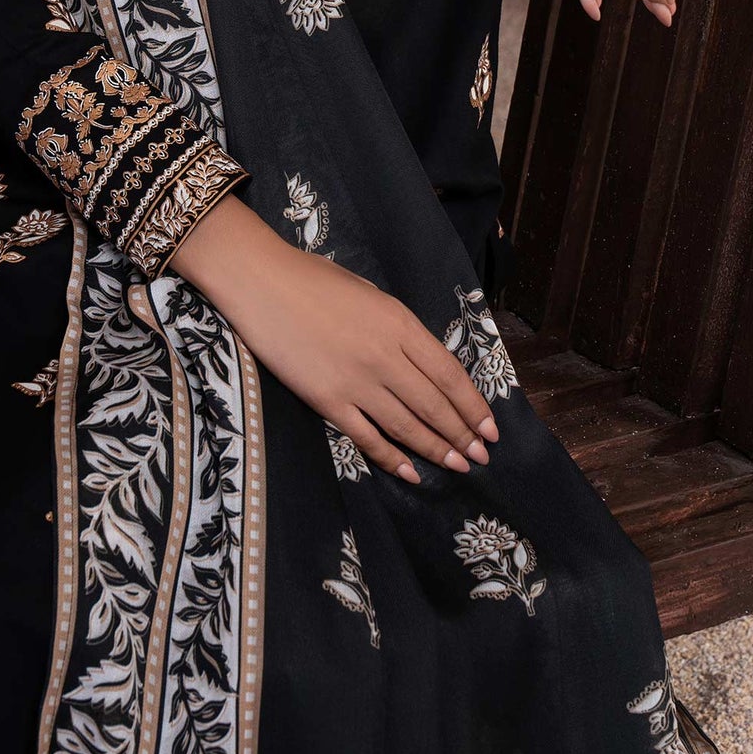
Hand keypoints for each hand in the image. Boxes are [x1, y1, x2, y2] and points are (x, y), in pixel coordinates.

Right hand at [167, 195, 498, 484]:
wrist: (262, 283)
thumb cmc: (313, 279)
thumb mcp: (370, 294)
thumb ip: (397, 328)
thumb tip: (419, 361)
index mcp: (400, 324)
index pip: (449, 374)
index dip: (473, 406)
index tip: (490, 428)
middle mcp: (386, 357)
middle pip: (434, 405)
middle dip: (462, 435)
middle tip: (481, 457)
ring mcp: (357, 382)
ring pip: (407, 426)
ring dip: (436, 450)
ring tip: (458, 467)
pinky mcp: (328, 401)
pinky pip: (368, 438)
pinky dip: (392, 459)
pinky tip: (410, 473)